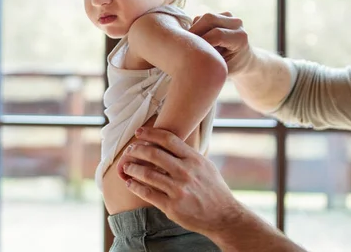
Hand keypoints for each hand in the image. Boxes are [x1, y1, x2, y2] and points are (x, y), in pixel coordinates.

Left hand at [121, 127, 243, 235]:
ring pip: (148, 174)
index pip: (168, 139)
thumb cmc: (214, 189)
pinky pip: (148, 193)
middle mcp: (186, 172)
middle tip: (129, 151)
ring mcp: (178, 190)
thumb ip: (188, 155)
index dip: (150, 134)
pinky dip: (135, 186)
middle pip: (154, 154)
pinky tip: (130, 183)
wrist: (224, 216)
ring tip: (126, 167)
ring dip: (133, 168)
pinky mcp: (172, 207)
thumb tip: (169, 143)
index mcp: (194, 159)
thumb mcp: (205, 166)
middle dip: (137, 150)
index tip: (139, 133)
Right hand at [189, 12, 251, 74]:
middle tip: (184, 46)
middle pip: (209, 18)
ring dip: (194, 30)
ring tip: (193, 46)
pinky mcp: (221, 15)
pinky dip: (196, 28)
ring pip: (203, 18)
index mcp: (240, 38)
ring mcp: (230, 17)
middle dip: (194, 31)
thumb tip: (191, 57)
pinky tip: (198, 41)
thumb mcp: (222, 70)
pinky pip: (202, 18)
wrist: (243, 61)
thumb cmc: (231, 69)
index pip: (216, 34)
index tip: (190, 54)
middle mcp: (236, 24)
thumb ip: (210, 61)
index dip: (201, 42)